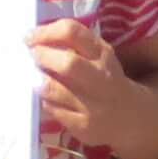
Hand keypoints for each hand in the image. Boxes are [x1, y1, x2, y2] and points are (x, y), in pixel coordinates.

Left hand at [28, 12, 142, 149]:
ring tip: (29, 77)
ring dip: (37, 81)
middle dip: (42, 57)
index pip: (72, 32)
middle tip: (28, 57)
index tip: (29, 37)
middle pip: (68, 64)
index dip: (45, 32)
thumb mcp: (96, 56)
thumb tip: (32, 38)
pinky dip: (44, 101)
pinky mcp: (84, 126)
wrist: (129, 116)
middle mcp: (101, 78)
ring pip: (56, 90)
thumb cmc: (103, 78)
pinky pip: (53, 110)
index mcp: (101, 53)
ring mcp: (93, 104)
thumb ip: (72, 45)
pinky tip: (43, 97)